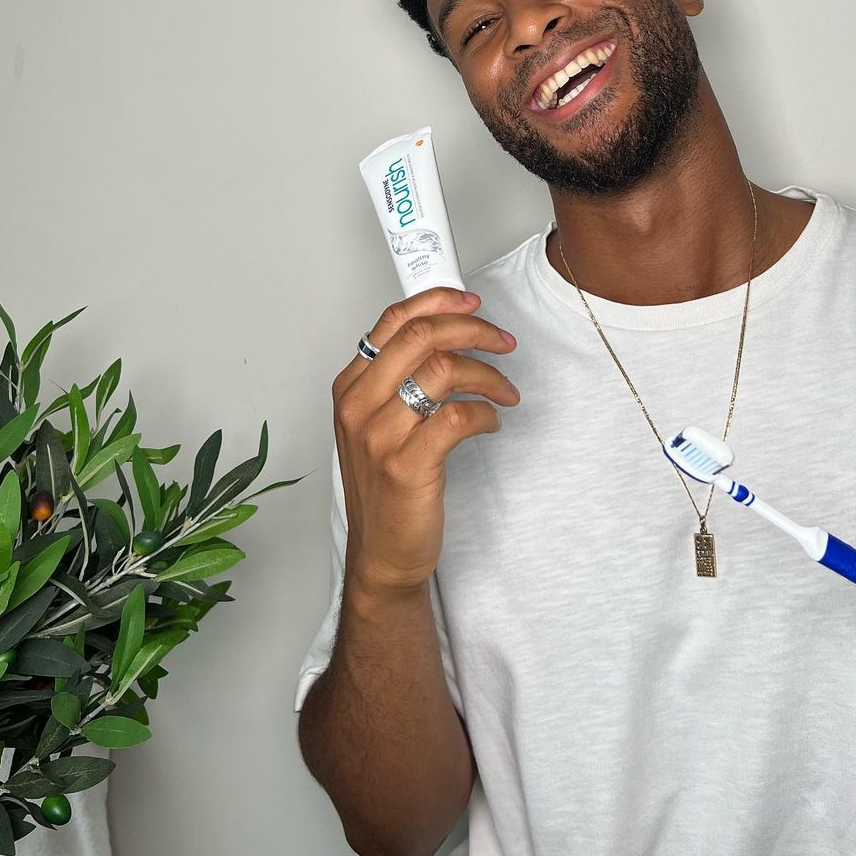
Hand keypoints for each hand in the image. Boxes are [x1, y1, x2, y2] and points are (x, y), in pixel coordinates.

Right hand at [331, 286, 519, 597]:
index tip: (473, 303)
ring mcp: (379, 436)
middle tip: (503, 342)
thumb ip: (398, 379)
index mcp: (350, 387)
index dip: (439, 302)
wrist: (382, 552)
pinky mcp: (406, 465)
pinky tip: (492, 421)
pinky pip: (458, 416)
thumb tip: (445, 332)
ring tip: (505, 390)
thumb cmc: (386, 486)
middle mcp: (358, 406)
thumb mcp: (377, 423)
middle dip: (473, 330)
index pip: (393, 321)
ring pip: (443, 370)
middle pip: (421, 337)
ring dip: (488, 374)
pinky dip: (486, 411)